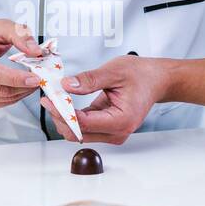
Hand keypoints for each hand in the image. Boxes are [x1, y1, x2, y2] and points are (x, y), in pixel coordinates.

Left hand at [42, 56, 169, 144]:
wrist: (156, 80)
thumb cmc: (141, 75)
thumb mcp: (114, 71)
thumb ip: (89, 80)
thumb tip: (66, 86)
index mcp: (121, 121)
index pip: (83, 124)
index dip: (63, 113)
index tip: (50, 100)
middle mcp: (117, 132)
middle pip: (78, 134)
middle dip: (60, 117)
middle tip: (48, 98)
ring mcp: (112, 133)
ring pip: (78, 133)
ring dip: (64, 118)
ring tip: (55, 98)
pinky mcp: (107, 129)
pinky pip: (84, 127)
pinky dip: (72, 116)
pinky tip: (64, 102)